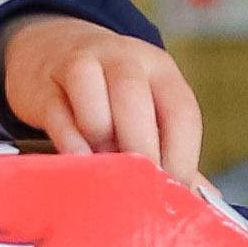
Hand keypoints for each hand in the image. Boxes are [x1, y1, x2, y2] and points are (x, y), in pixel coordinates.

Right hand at [0, 18, 205, 174]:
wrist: (47, 46)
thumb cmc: (106, 91)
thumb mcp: (144, 104)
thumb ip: (171, 150)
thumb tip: (204, 200)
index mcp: (159, 69)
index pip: (181, 111)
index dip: (182, 156)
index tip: (177, 193)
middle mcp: (123, 60)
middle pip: (136, 104)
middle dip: (142, 153)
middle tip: (142, 191)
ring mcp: (80, 69)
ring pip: (96, 112)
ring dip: (103, 148)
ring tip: (106, 170)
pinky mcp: (43, 87)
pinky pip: (60, 121)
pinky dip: (72, 148)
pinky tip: (79, 166)